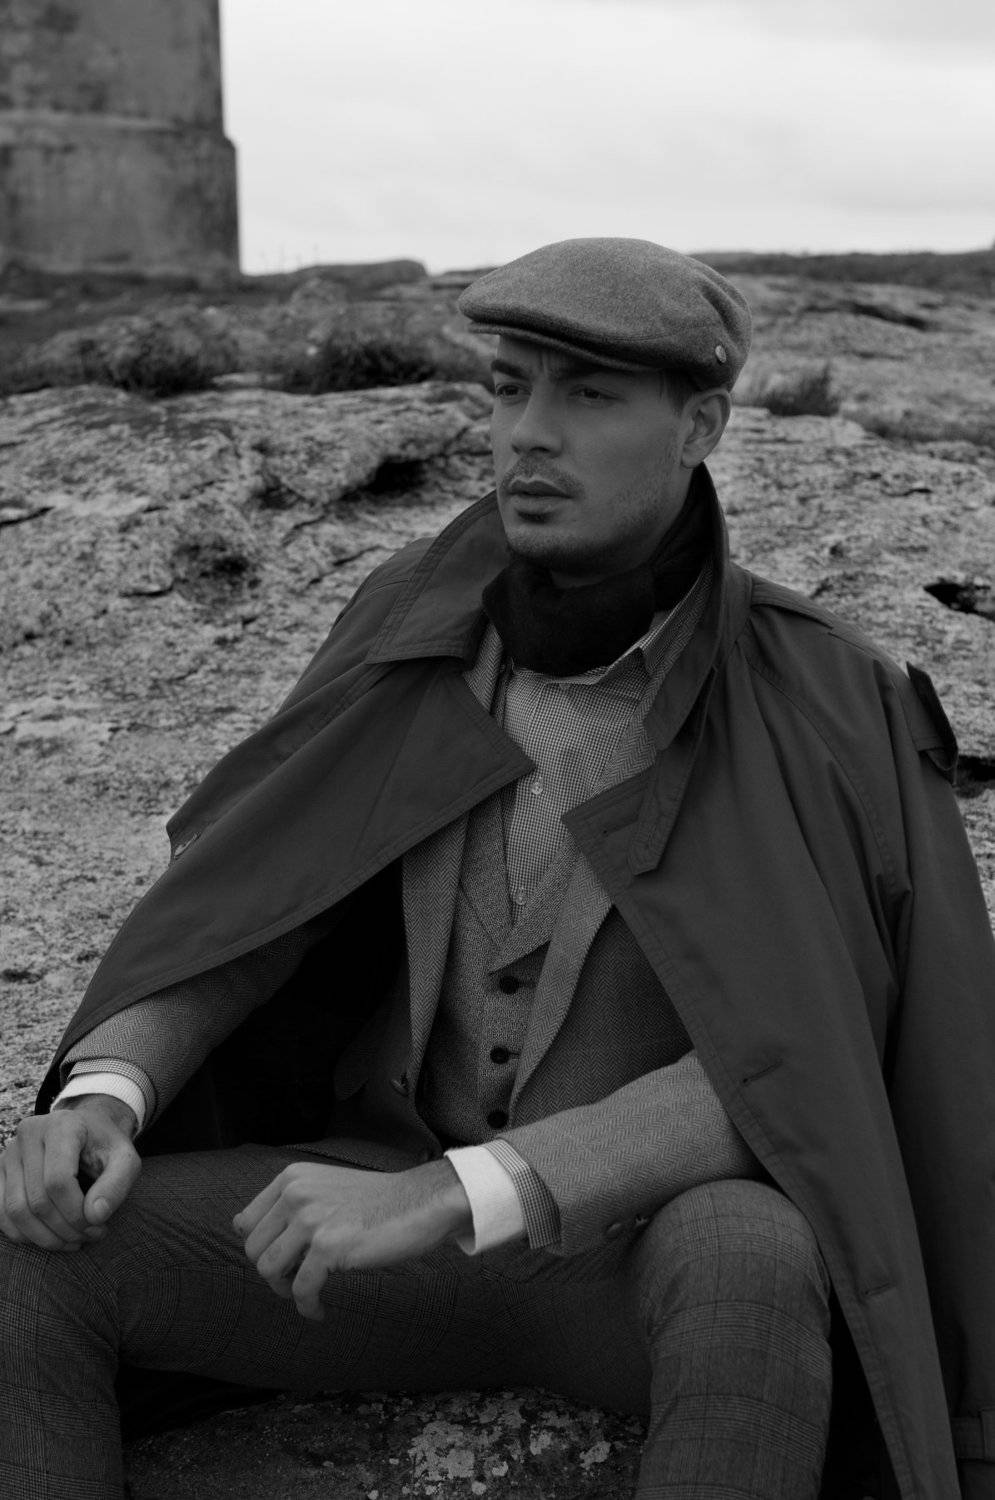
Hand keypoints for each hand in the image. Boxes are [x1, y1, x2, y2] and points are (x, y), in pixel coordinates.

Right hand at [0, 1095, 140, 1251]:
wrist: (86, 1131)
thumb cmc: (106, 1147)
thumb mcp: (126, 1160)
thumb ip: (117, 1185)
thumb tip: (95, 1216)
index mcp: (61, 1125)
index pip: (58, 1181)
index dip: (76, 1212)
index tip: (98, 1225)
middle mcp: (29, 1134)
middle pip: (37, 1199)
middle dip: (65, 1229)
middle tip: (89, 1236)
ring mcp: (9, 1153)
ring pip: (16, 1210)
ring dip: (45, 1237)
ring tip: (73, 1241)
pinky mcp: (0, 1171)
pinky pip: (2, 1214)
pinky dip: (25, 1234)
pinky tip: (51, 1237)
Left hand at [233, 1159, 471, 1319]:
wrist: (421, 1203)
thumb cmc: (377, 1202)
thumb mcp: (326, 1188)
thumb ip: (294, 1204)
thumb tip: (250, 1239)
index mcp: (292, 1178)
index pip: (245, 1222)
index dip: (260, 1248)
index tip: (282, 1262)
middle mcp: (296, 1193)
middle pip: (253, 1250)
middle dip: (272, 1274)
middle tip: (296, 1283)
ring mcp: (311, 1218)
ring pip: (269, 1270)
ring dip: (285, 1292)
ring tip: (307, 1295)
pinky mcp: (328, 1246)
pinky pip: (300, 1290)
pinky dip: (307, 1307)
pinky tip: (318, 1311)